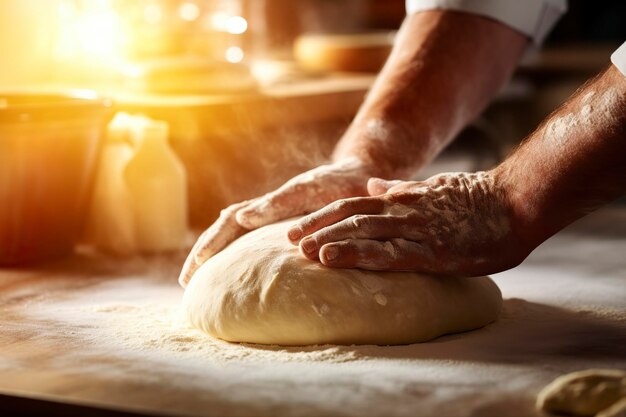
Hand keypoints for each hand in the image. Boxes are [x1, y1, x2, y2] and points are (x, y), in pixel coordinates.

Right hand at [178, 157, 377, 286]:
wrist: (359, 177)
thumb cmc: (338, 183)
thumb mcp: (309, 190)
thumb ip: (280, 202)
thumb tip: (243, 217)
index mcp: (269, 205)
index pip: (230, 223)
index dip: (212, 244)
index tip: (196, 265)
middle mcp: (267, 214)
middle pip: (226, 232)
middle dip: (204, 254)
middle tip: (186, 282)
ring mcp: (276, 223)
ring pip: (238, 239)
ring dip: (218, 259)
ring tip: (199, 283)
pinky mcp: (288, 232)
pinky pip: (257, 246)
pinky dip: (241, 260)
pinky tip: (234, 276)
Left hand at [287, 170, 531, 276]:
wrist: (519, 202)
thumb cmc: (481, 201)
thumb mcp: (435, 189)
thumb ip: (402, 190)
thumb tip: (373, 188)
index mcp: (404, 199)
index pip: (355, 205)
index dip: (326, 215)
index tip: (302, 225)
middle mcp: (403, 211)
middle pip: (350, 216)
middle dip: (317, 226)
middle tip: (287, 238)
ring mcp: (415, 229)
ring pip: (361, 231)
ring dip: (327, 239)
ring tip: (299, 249)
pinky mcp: (430, 251)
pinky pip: (384, 253)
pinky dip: (353, 254)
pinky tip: (330, 259)